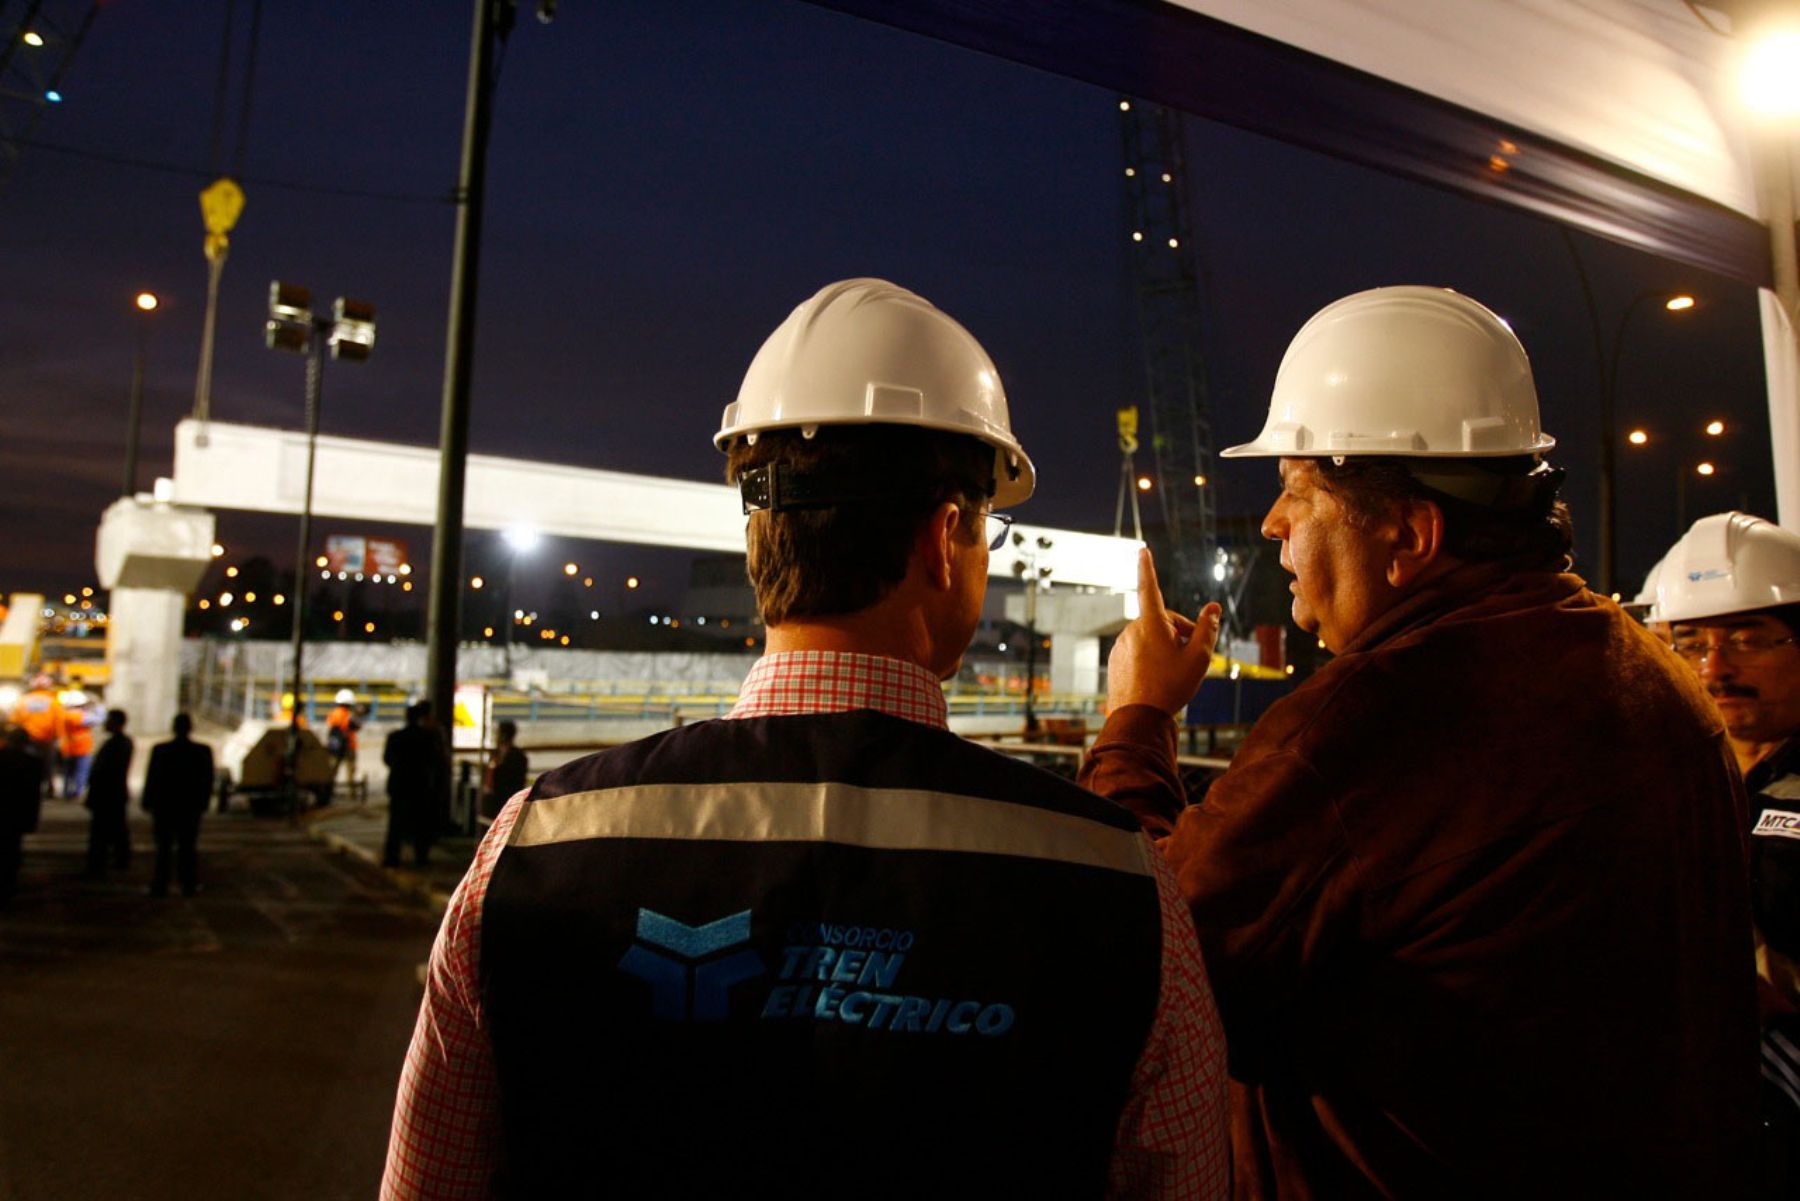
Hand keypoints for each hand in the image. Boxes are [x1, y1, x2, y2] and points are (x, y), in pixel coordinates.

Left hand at [1105, 548, 1221, 716]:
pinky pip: (1138, 651)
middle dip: (1180, 631)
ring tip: (1176, 671)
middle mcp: (1132, 630)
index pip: (1150, 587)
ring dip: (1166, 646)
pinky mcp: (1116, 660)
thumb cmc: (1171, 686)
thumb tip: (1213, 608)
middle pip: (1162, 621)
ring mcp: (1121, 645)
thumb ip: (1207, 629)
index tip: (1142, 550)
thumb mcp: (1199, 657)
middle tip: (1195, 654)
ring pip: (1150, 637)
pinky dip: (1151, 658)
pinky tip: (1159, 679)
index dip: (1148, 567)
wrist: (1138, 718)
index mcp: (1151, 624)